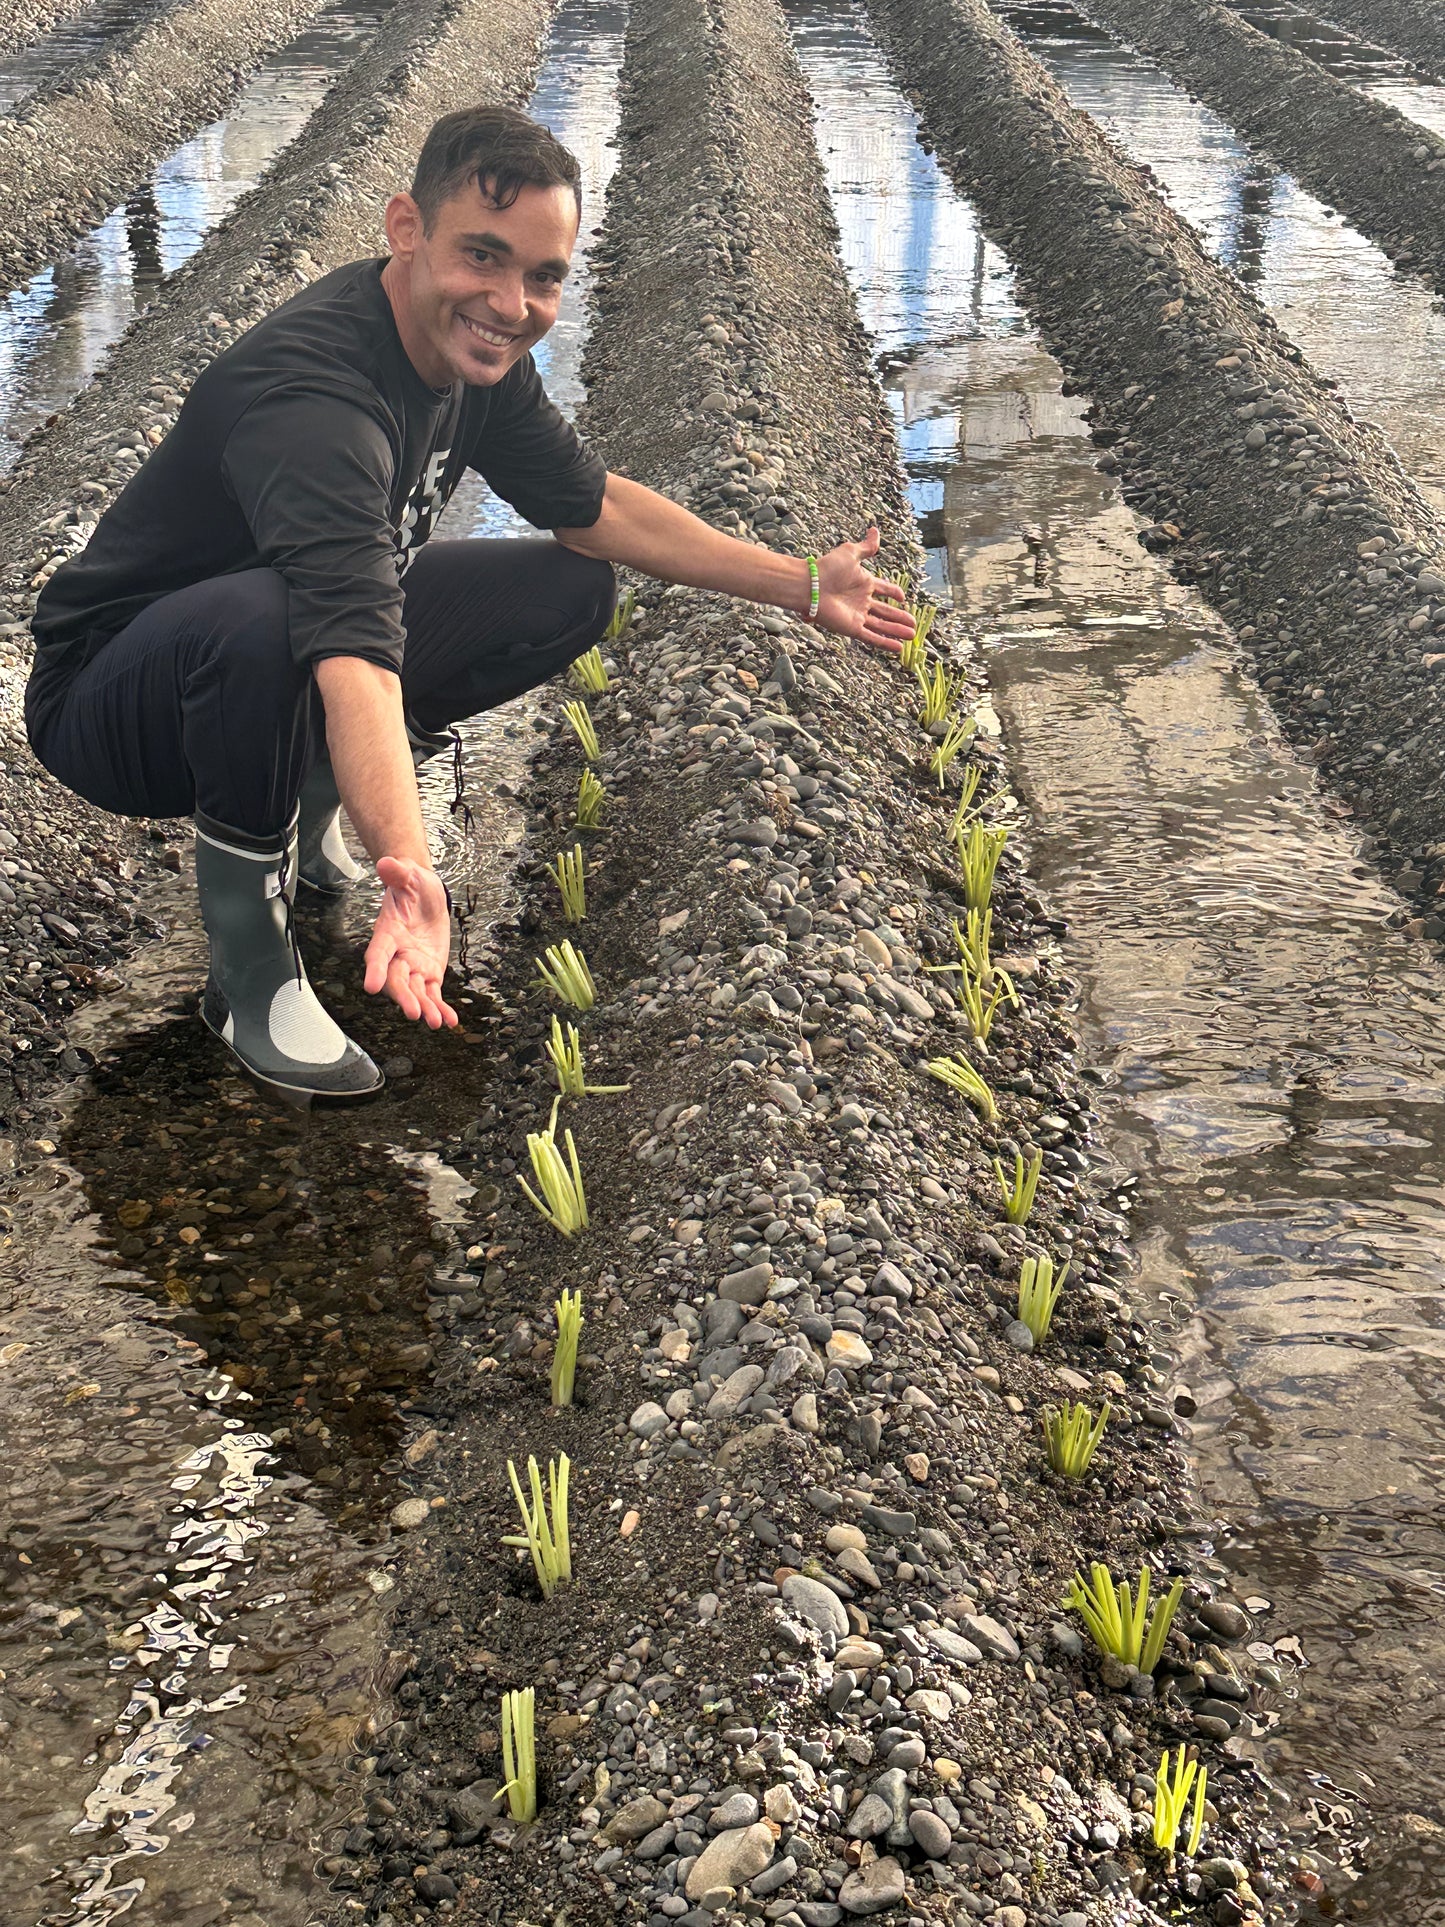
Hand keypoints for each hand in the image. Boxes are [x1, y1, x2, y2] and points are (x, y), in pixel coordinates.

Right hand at [363, 856, 458, 1028]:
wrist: (424, 895)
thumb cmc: (412, 885)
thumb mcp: (409, 874)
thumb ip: (397, 872)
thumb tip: (387, 863)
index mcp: (388, 933)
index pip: (378, 953)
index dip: (374, 969)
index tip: (370, 986)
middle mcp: (397, 954)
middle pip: (396, 979)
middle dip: (404, 996)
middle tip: (413, 1011)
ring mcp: (413, 966)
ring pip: (416, 991)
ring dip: (425, 1007)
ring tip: (434, 1022)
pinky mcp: (430, 973)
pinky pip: (434, 993)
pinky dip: (440, 1008)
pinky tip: (449, 1021)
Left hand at [813, 526, 915, 654]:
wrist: (810, 585)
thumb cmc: (828, 567)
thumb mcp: (851, 553)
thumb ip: (866, 547)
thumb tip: (875, 530)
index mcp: (863, 583)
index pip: (883, 589)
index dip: (894, 593)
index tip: (903, 598)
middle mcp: (862, 600)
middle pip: (885, 611)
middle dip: (900, 617)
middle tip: (913, 623)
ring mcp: (858, 615)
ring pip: (882, 625)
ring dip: (897, 631)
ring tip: (912, 635)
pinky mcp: (852, 628)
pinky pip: (872, 637)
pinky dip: (885, 643)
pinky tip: (898, 649)